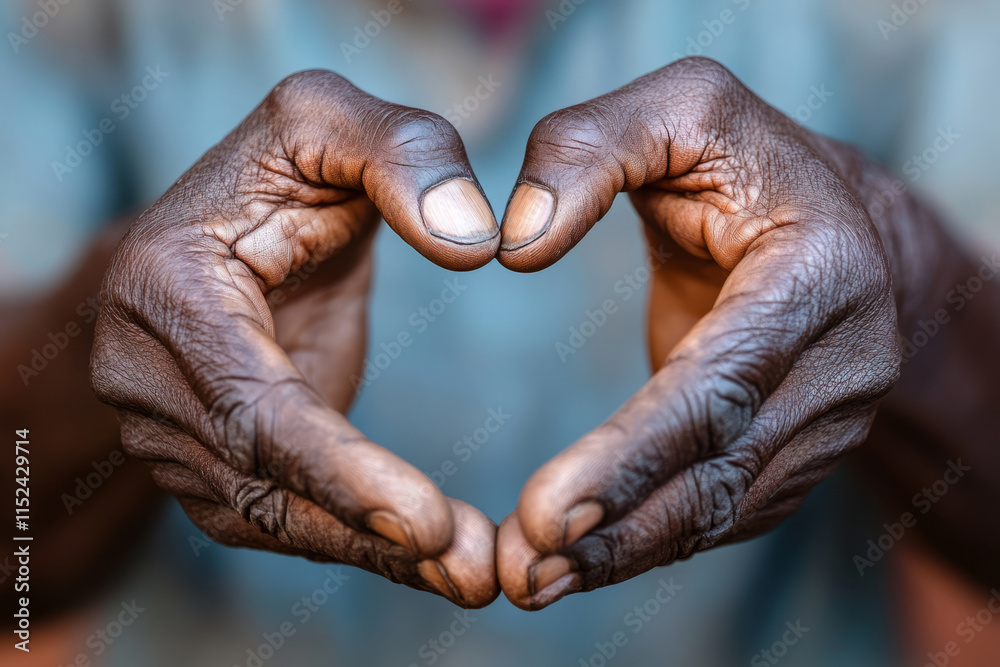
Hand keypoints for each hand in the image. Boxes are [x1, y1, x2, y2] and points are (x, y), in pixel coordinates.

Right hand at [91, 71, 500, 607]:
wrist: (232, 224)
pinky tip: (430, 560)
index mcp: (166, 283)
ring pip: (267, 515)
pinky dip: (355, 542)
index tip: (427, 518)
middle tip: (475, 570)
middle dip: (366, 530)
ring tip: (472, 574)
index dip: (337, 466)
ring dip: (371, 554)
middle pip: (257, 478)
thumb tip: (472, 241)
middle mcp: (145, 368)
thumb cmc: (281, 169)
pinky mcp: (208, 457)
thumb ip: (407, 154)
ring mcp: (166, 425)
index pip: (248, 400)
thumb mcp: (334, 120)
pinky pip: (275, 516)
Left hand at [495, 57, 901, 608]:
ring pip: (723, 506)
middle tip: (526, 569)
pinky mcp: (795, 451)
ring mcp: (830, 418)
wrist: (828, 218)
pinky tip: (580, 563)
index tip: (549, 508)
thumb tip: (514, 246)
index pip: (724, 378)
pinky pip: (723, 510)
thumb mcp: (676, 108)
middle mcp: (843, 358)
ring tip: (533, 582)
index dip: (636, 448)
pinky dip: (649, 540)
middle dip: (621, 524)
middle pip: (723, 464)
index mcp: (822, 268)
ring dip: (625, 551)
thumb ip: (585, 150)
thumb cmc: (741, 157)